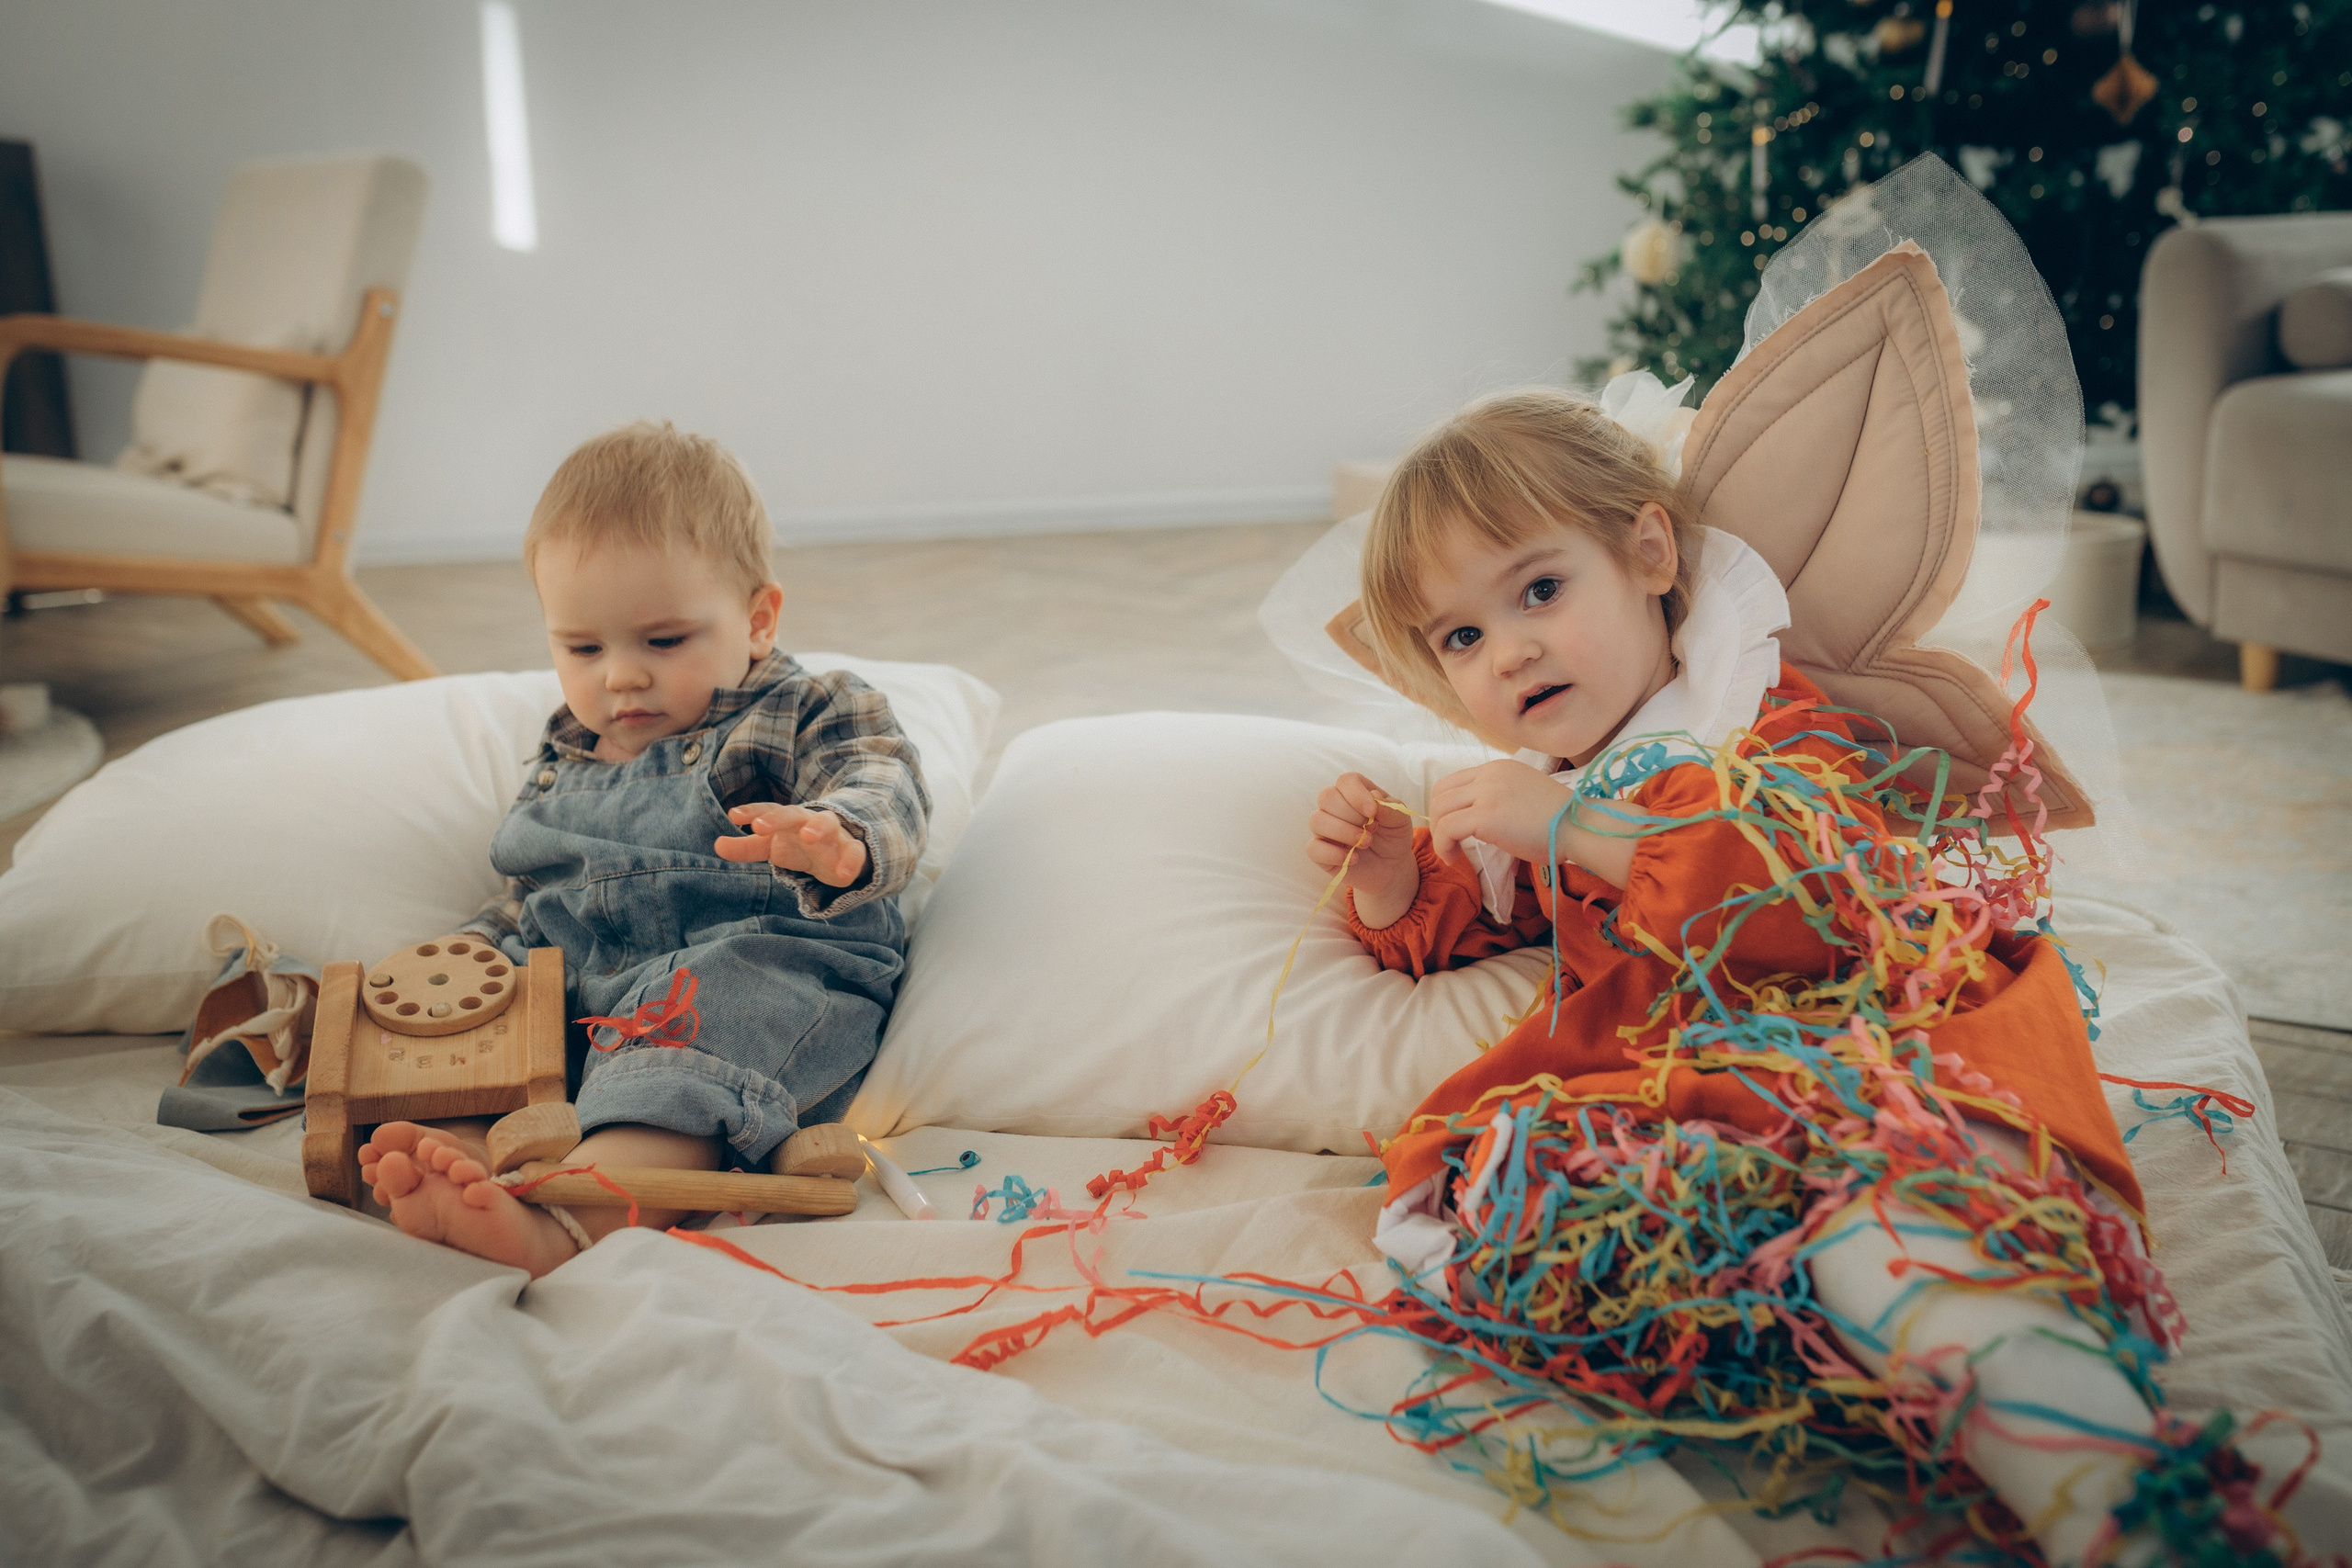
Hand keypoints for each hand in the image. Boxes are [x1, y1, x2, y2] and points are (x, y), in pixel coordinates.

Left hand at [716, 803, 868, 886]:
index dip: (752, 811)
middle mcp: (809, 822)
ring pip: (827, 824)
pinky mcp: (852, 851)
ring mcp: (833, 835)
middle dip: (778, 818)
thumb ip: (747, 847)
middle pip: (793, 814)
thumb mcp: (774, 847)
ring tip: (807, 836)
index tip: (733, 816)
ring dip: (818, 828)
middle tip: (759, 827)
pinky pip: (855, 853)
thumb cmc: (801, 845)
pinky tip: (844, 876)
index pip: (769, 810)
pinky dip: (850, 862)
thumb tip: (716, 845)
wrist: (842, 850)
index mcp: (788, 819)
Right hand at [1307, 772, 1418, 928]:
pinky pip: (1313, 848)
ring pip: (1317, 820)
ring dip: (1344, 832)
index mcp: (1355, 792)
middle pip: (1327, 797)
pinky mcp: (1319, 851)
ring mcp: (1324, 829)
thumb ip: (1391, 808)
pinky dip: (1334, 854)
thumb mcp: (1401, 821)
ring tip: (1365, 843)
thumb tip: (1374, 796)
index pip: (1345, 781)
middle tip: (1372, 829)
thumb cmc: (1392, 837)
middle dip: (1352, 816)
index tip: (1373, 812)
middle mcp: (1335, 807)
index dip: (1357, 794)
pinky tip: (1353, 859)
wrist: (1390, 867)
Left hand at [1427, 759, 1575, 868]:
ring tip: (1451, 854)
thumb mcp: (1523, 795)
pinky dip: (1444, 846)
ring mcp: (1487, 793)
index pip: (1452, 781)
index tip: (1453, 830)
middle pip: (1440, 793)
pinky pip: (1448, 829)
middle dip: (1437, 821)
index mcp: (1497, 768)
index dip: (1445, 807)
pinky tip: (1454, 858)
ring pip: (1440, 811)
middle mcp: (1489, 775)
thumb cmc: (1560, 820)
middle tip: (1449, 843)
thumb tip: (1478, 818)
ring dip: (1439, 836)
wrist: (1579, 826)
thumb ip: (1499, 797)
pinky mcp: (1486, 815)